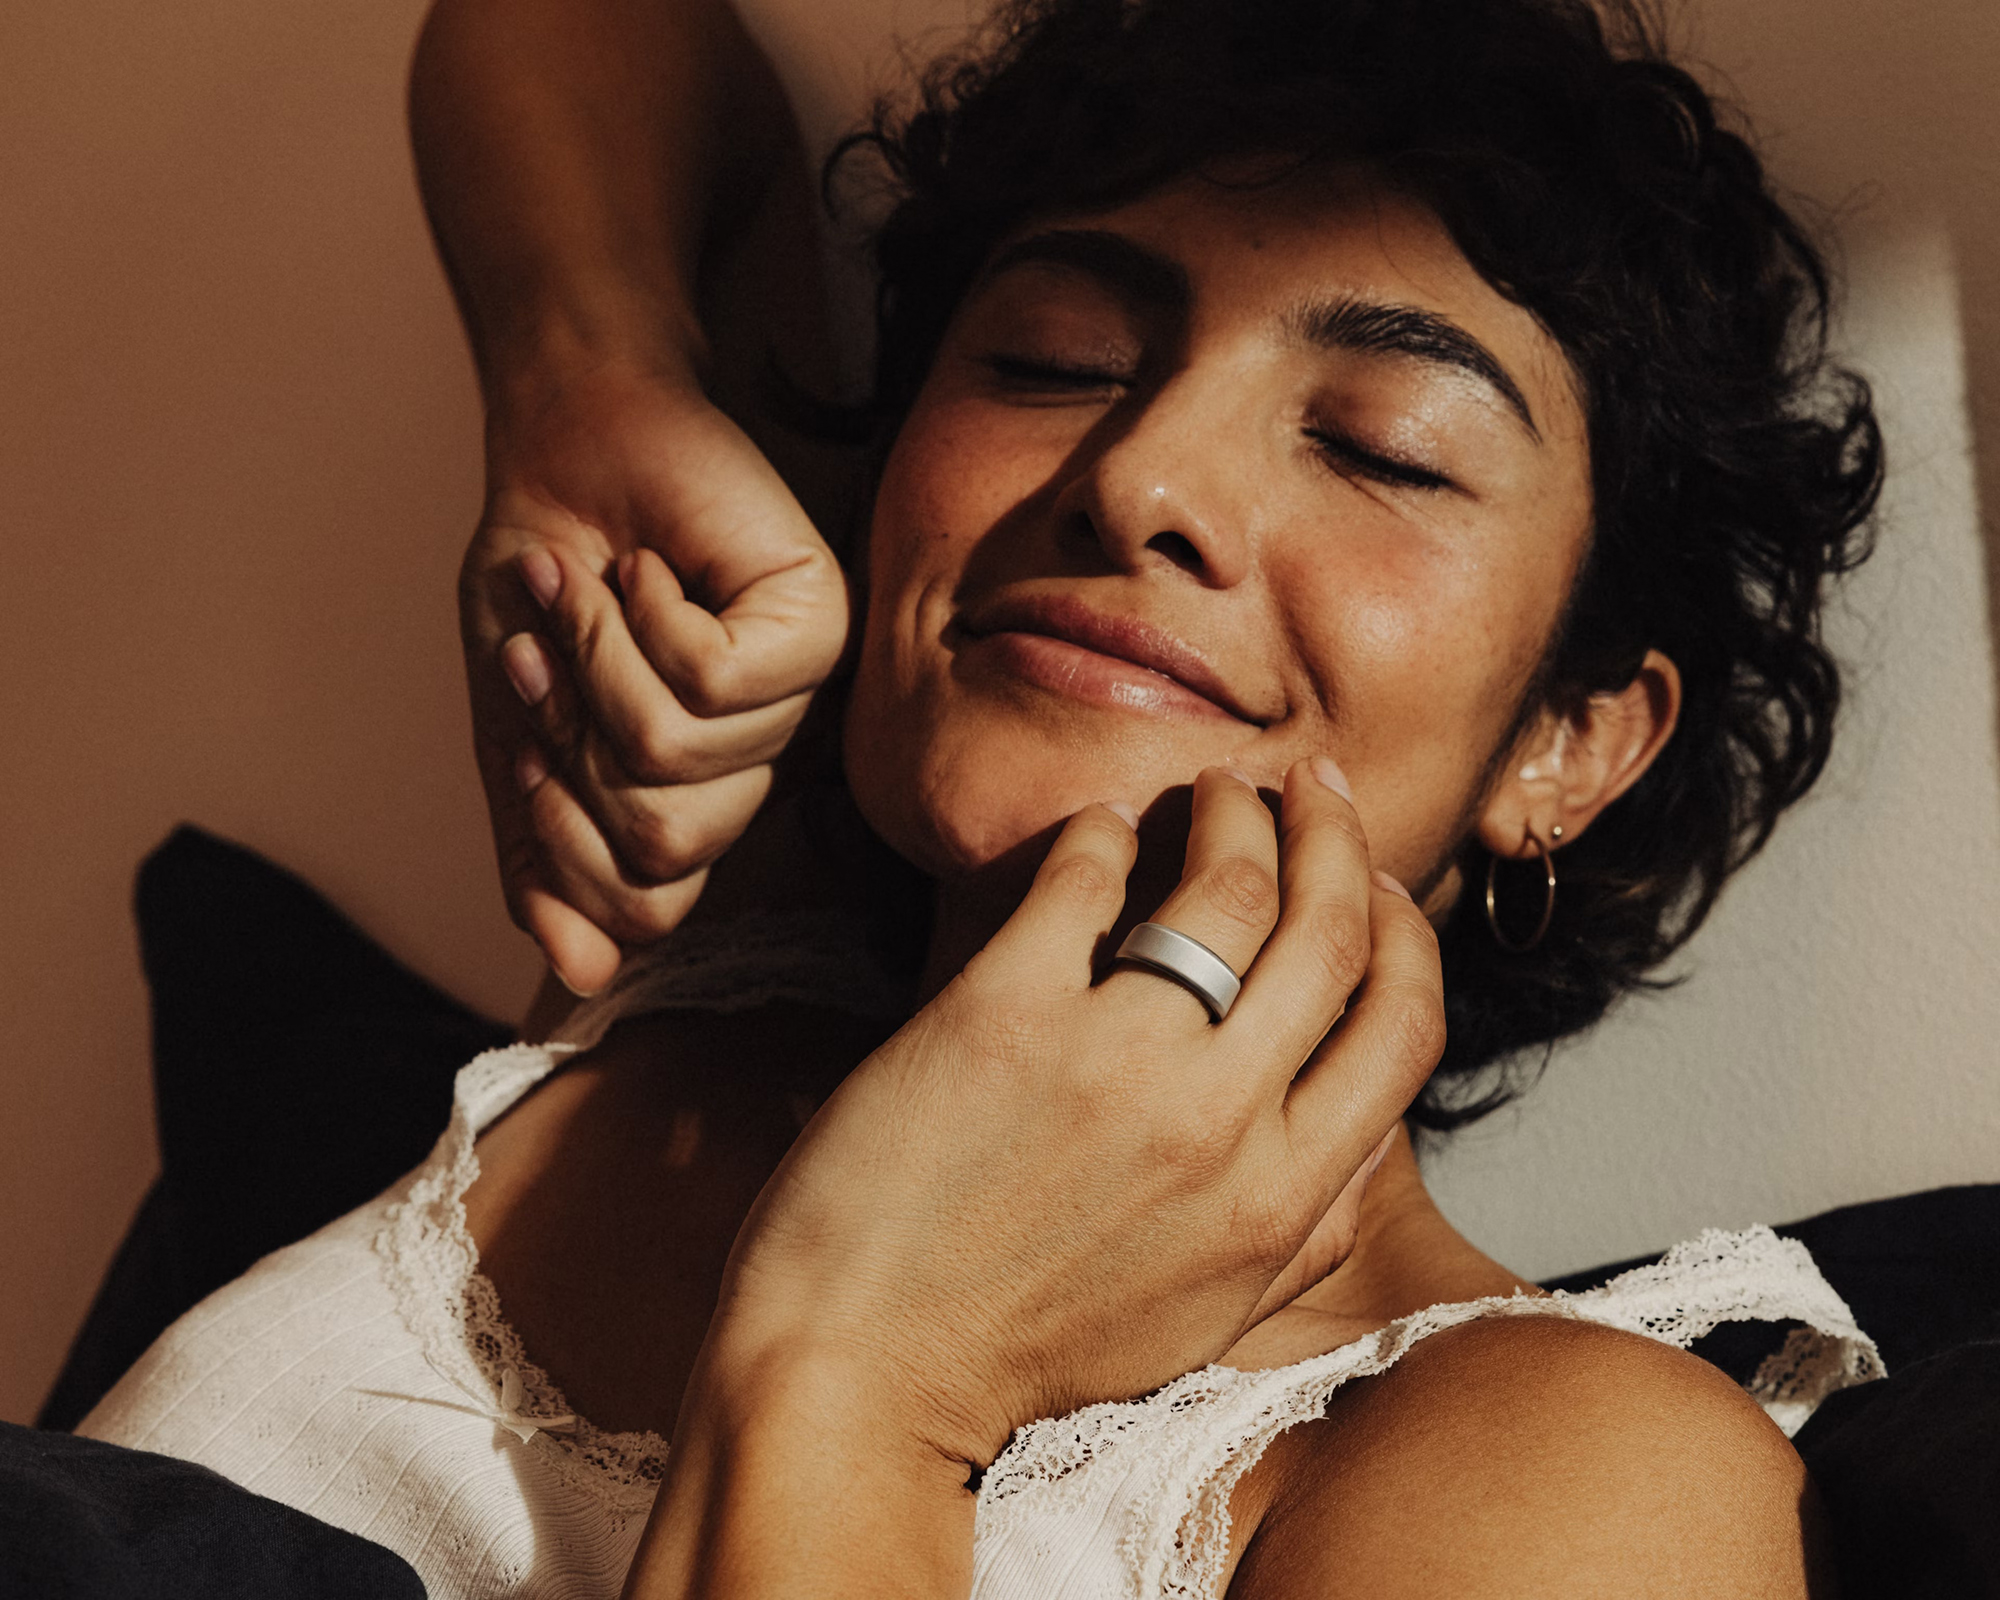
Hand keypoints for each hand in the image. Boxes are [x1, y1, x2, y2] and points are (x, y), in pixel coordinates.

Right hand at [461, 361, 847, 993]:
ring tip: (594, 594)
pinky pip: (711, 679)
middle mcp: (762, 763)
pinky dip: (640, 619)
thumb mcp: (520, 729)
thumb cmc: (548, 574)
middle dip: (570, 742)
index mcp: (701, 801)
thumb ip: (541, 852)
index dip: (558, 835)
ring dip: (595, 664)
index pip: (647, 907)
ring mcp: (801, 699)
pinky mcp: (819, 624)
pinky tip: (650, 569)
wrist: (565, 439)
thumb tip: (582, 977)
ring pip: (678, 758)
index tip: (524, 734)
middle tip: (551, 652)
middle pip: (663, 844)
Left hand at [704, 759, 1444, 1469]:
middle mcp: (1220, 1123)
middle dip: (1335, 837)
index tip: (1374, 883)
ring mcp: (1115, 1060)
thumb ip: (1302, 1238)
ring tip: (1212, 791)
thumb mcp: (1200, 1322)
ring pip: (1230, 885)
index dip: (1404, 934)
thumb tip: (1371, 1146)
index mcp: (1279, 1202)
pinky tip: (1101, 828)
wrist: (855, 1375)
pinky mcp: (1004, 1013)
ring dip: (1234, 814)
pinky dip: (1106, 832)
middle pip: (1330, 930)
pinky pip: (1086, 877)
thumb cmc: (1017, 1355)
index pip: (1404, 1029)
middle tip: (1310, 787)